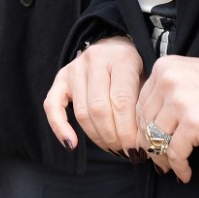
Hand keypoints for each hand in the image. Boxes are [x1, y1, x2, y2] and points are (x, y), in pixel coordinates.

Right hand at [43, 36, 144, 155]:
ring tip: (112, 148)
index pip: (122, 102)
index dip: (128, 131)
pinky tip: (71, 144)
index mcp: (121, 58)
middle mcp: (95, 59)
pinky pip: (52, 105)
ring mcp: (75, 68)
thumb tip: (143, 142)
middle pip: (100, 109)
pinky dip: (59, 127)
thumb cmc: (134, 69)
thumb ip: (143, 105)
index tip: (137, 150)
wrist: (115, 45)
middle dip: (113, 137)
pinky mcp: (61, 77)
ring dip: (97, 137)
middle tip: (126, 152)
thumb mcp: (146, 80)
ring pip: (82, 112)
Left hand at [135, 55, 198, 182]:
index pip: (142, 102)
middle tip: (158, 159)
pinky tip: (185, 173)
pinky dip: (179, 167)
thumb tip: (150, 121)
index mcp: (164, 67)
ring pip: (156, 139)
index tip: (149, 141)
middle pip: (145, 122)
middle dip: (151, 145)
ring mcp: (179, 102)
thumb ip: (169, 89)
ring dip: (163, 159)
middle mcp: (167, 81)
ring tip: (171, 167)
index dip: (144, 126)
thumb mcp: (191, 75)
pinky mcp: (193, 123)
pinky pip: (175, 153)